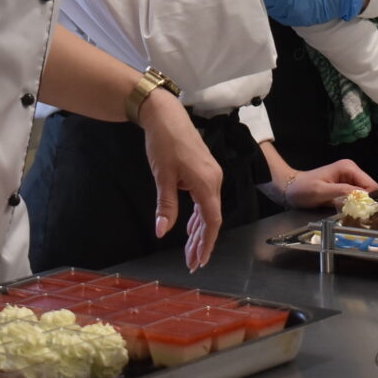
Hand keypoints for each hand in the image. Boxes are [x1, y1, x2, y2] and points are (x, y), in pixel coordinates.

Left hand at [137, 88, 222, 270]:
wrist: (166, 114)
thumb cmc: (164, 143)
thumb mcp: (162, 176)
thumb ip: (166, 205)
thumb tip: (162, 231)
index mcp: (207, 183)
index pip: (212, 221)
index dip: (206, 243)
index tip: (199, 261)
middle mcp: (214, 180)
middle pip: (212, 218)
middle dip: (202, 242)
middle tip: (192, 263)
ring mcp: (211, 175)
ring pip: (208, 210)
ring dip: (200, 231)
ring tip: (190, 252)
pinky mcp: (205, 171)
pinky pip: (205, 199)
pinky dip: (198, 216)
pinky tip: (191, 228)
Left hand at [282, 159, 377, 208]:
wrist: (290, 188)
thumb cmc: (303, 188)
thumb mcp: (322, 192)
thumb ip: (343, 192)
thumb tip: (363, 197)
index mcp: (348, 168)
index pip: (371, 185)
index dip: (369, 199)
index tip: (362, 212)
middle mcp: (351, 170)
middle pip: (369, 190)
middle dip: (363, 202)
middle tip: (353, 214)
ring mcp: (348, 178)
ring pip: (363, 195)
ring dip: (357, 204)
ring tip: (346, 212)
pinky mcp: (344, 186)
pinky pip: (355, 197)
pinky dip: (351, 204)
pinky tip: (343, 209)